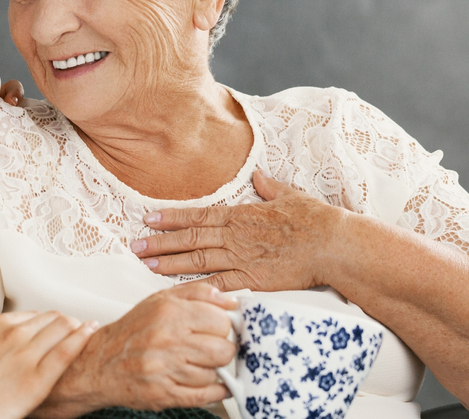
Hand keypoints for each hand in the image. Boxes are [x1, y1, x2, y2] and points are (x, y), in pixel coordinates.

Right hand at [0, 312, 96, 418]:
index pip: (29, 315)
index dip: (44, 320)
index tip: (52, 324)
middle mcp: (11, 335)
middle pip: (50, 319)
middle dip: (64, 321)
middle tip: (75, 325)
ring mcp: (25, 357)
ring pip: (61, 329)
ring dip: (76, 325)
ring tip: (87, 327)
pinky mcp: (36, 381)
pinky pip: (65, 353)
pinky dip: (81, 339)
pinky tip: (91, 332)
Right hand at [40, 283, 237, 416]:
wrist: (101, 362)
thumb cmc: (133, 330)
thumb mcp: (161, 300)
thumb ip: (198, 294)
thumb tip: (232, 301)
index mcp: (169, 312)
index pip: (221, 321)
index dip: (223, 326)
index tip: (216, 329)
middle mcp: (167, 340)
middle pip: (223, 350)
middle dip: (222, 350)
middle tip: (210, 347)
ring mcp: (165, 369)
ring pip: (214, 374)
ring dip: (211, 370)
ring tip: (197, 363)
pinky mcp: (163, 394)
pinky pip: (204, 396)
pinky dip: (214, 391)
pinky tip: (210, 383)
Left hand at [131, 168, 346, 291]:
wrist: (333, 245)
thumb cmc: (315, 220)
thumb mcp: (290, 196)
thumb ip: (269, 188)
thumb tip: (258, 176)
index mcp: (241, 214)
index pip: (197, 215)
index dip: (171, 218)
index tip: (149, 218)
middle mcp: (235, 235)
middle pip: (190, 238)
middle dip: (160, 241)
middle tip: (135, 244)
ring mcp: (242, 258)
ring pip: (197, 260)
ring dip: (169, 262)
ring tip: (146, 263)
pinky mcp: (252, 279)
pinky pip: (218, 284)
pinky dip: (197, 287)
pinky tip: (178, 291)